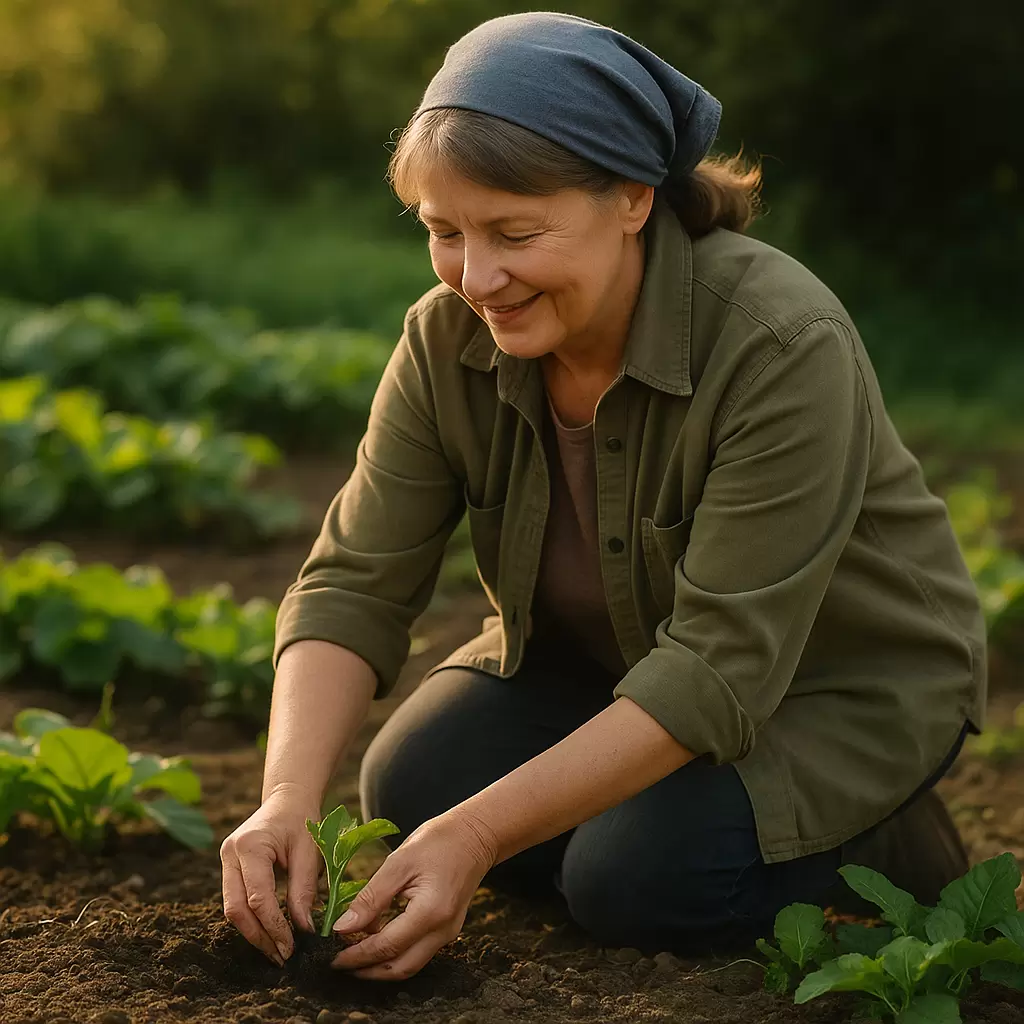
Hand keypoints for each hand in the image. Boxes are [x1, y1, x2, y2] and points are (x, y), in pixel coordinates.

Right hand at [220, 783, 322, 965]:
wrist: (289, 799)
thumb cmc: (303, 821)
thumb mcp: (310, 852)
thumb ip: (304, 889)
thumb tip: (303, 930)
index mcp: (249, 845)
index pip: (258, 897)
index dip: (274, 926)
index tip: (292, 947)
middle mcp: (230, 854)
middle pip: (236, 909)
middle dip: (259, 937)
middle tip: (282, 958)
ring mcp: (226, 862)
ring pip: (232, 909)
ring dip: (254, 933)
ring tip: (278, 952)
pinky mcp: (229, 869)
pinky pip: (236, 901)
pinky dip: (252, 920)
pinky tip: (270, 933)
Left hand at [330, 809, 498, 979]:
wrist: (475, 835)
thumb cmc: (438, 841)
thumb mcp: (399, 862)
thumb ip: (371, 897)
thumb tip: (343, 927)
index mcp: (431, 912)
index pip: (387, 946)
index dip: (356, 956)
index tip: (332, 957)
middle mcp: (443, 930)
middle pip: (399, 968)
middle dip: (366, 971)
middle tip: (338, 963)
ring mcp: (449, 933)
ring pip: (410, 964)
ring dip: (379, 964)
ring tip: (352, 952)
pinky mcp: (448, 929)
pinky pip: (418, 951)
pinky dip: (394, 952)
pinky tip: (375, 937)